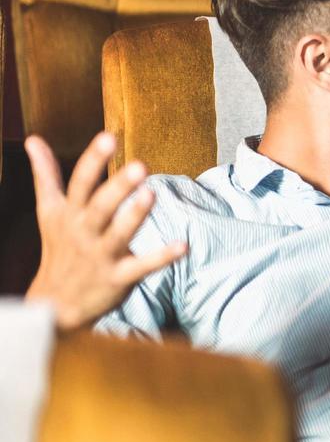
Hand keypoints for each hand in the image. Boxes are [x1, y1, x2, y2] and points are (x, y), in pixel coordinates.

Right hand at [23, 132, 183, 331]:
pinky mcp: (118, 278)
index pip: (80, 183)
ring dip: (135, 216)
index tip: (109, 137)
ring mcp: (101, 256)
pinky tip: (184, 246)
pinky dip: (162, 258)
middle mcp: (83, 233)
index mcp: (69, 214)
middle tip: (140, 166)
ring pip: (119, 235)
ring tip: (152, 194)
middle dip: (117, 188)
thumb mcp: (49, 212)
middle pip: (100, 207)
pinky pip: (142, 267)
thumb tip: (33, 139)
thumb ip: (46, 175)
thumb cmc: (60, 248)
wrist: (56, 304)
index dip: (93, 160)